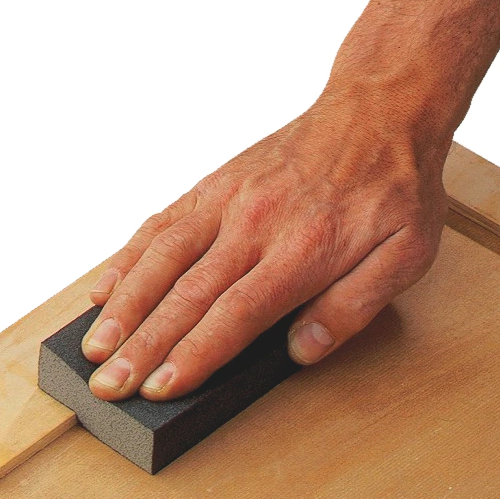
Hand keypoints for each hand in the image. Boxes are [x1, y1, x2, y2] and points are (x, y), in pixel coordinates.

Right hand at [81, 92, 449, 400]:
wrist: (378, 109)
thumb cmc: (392, 186)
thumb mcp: (405, 254)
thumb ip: (353, 306)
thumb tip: (302, 349)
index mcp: (301, 251)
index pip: (234, 314)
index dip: (191, 355)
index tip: (156, 389)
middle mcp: (253, 225)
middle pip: (185, 294)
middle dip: (141, 345)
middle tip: (107, 385)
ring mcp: (227, 201)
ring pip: (162, 257)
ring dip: (123, 305)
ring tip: (94, 344)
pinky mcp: (215, 183)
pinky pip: (163, 221)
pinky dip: (130, 255)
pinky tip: (108, 284)